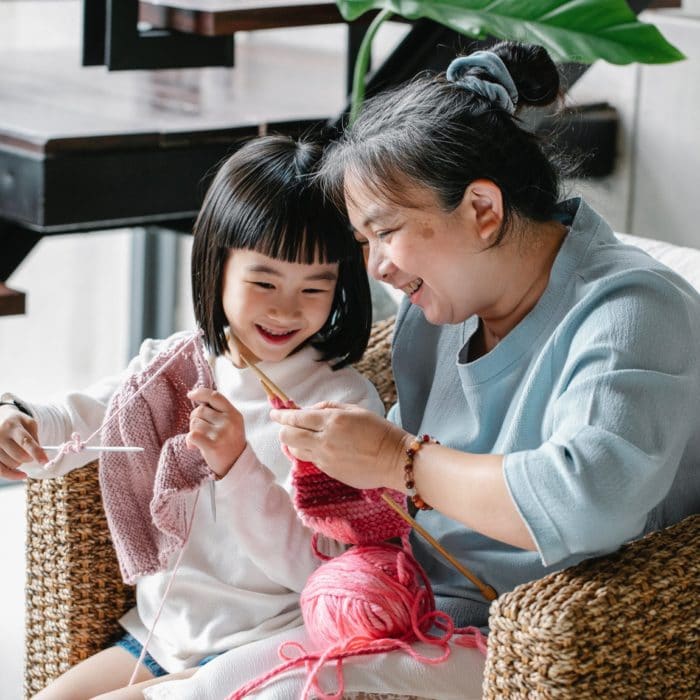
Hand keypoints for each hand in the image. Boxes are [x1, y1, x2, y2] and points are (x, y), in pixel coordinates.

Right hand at [0, 405, 45, 479]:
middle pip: (19, 456)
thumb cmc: (16, 422)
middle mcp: (0, 436)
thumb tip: (40, 454)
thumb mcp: (28, 423)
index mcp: (12, 426)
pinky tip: (21, 474)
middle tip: (30, 454)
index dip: (36, 452)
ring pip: (11, 464)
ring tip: (19, 455)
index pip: (25, 441)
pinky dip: (12, 475)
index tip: (45, 461)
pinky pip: (1, 471)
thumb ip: (35, 437)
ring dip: (20, 463)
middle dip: (29, 458)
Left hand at [186, 388, 245, 478]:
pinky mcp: (212, 446)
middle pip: (200, 410)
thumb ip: (218, 411)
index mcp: (234, 414)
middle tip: (201, 430)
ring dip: (193, 431)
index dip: (201, 393)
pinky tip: (193, 446)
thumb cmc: (229, 442)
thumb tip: (197, 399)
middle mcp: (229, 421)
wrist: (236, 465)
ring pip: (194, 423)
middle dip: (195, 418)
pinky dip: (189, 440)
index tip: (190, 394)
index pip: (215, 396)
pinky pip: (192, 435)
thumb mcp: (231, 423)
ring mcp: (221, 433)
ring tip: (201, 439)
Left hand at [270, 402, 409, 491]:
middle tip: (284, 424)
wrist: (394, 460)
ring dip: (294, 441)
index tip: (275, 412)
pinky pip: (311, 460)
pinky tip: (320, 447)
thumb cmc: (379, 431)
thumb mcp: (356, 410)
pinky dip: (310, 452)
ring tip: (301, 436)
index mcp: (332, 421)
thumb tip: (310, 411)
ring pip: (295, 450)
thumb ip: (329, 408)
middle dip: (283, 428)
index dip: (282, 414)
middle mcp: (324, 441)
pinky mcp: (329, 472)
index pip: (296, 417)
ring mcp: (325, 459)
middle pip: (289, 435)